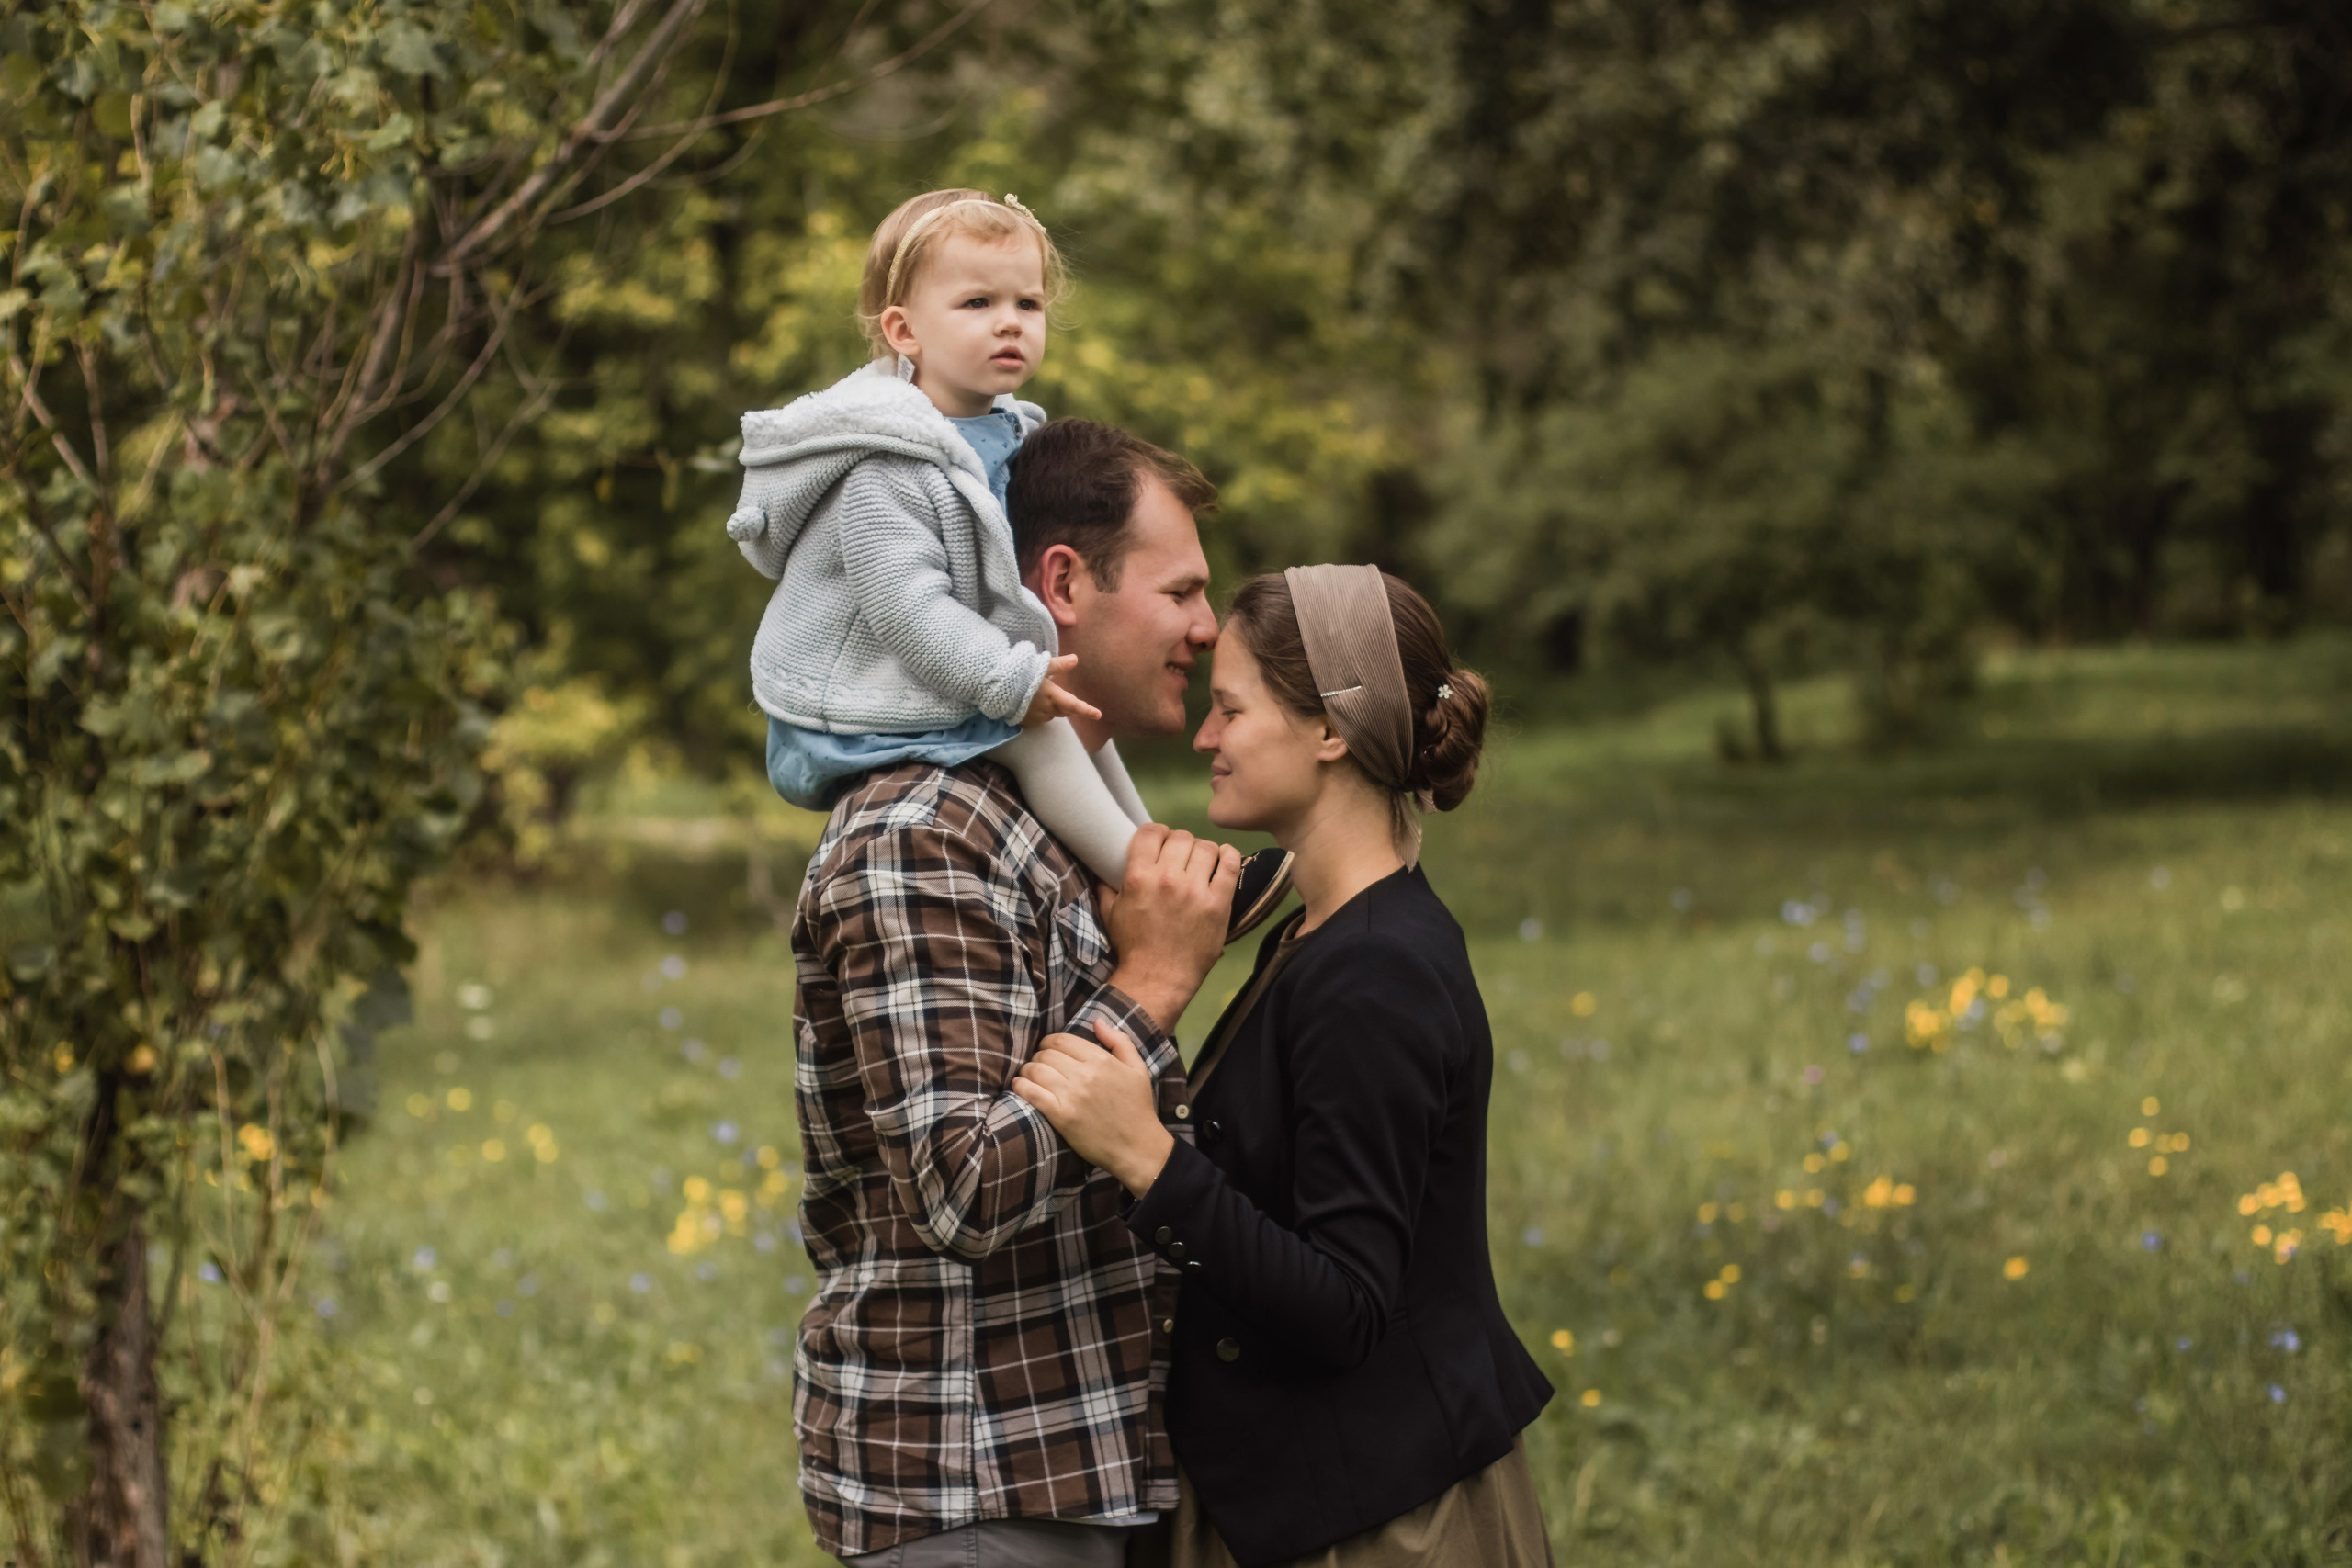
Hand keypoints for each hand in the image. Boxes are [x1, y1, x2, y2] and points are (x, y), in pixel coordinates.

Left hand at [1013, 1022, 1174, 1196]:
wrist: (1137, 1147)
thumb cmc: (1137, 1108)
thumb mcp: (1137, 1068)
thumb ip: (1119, 1041)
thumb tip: (1096, 1021)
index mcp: (1102, 1060)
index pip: (1062, 1040)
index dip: (1050, 1042)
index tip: (1048, 1049)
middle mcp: (1085, 1075)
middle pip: (1046, 1054)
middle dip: (1039, 1056)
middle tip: (1039, 1065)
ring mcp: (1072, 1096)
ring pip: (1036, 1070)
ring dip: (1027, 1070)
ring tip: (1028, 1075)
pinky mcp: (1062, 1117)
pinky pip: (1032, 1093)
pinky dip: (1021, 1086)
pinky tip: (1019, 1086)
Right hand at [1022, 655, 1101, 726]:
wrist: (995, 688)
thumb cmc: (1019, 675)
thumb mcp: (1039, 666)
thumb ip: (1058, 665)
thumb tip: (1075, 659)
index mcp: (1052, 696)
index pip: (1073, 705)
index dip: (1087, 710)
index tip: (1099, 715)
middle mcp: (1047, 710)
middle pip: (1064, 711)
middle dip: (1066, 705)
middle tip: (1059, 694)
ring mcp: (1036, 718)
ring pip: (1051, 715)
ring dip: (1051, 707)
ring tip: (1038, 694)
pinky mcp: (1026, 722)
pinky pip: (1039, 718)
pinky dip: (1039, 711)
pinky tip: (1029, 702)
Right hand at [1103, 824, 1240, 1031]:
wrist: (1157, 979)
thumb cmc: (1132, 947)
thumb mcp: (1111, 913)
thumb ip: (1106, 886)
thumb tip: (1102, 866)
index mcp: (1139, 877)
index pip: (1151, 832)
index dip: (1157, 832)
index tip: (1161, 841)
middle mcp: (1167, 879)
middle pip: (1181, 837)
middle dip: (1180, 843)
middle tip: (1182, 856)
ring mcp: (1195, 891)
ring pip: (1206, 847)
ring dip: (1204, 851)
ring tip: (1202, 861)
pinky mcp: (1218, 903)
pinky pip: (1230, 865)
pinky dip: (1229, 855)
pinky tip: (1224, 857)